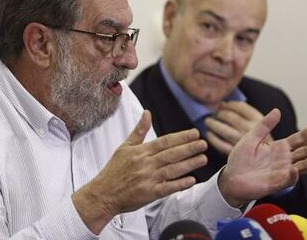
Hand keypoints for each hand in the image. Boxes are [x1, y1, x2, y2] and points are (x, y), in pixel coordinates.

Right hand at [72, 110, 207, 233]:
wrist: (103, 193)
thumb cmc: (114, 170)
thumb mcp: (125, 147)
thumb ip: (139, 131)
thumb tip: (147, 113)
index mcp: (141, 152)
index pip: (165, 141)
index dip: (181, 137)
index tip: (195, 133)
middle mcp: (145, 164)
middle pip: (171, 154)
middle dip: (189, 148)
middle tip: (204, 144)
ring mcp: (148, 179)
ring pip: (172, 170)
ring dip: (189, 164)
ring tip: (203, 159)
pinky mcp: (148, 194)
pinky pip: (167, 188)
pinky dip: (179, 184)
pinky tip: (191, 180)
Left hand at [205, 101, 271, 154]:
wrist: (261, 167)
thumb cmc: (258, 144)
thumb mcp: (257, 126)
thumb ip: (242, 113)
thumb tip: (222, 104)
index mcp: (257, 120)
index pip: (240, 107)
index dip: (229, 105)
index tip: (224, 105)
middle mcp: (249, 130)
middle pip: (230, 117)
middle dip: (220, 113)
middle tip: (215, 114)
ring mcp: (240, 141)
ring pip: (223, 129)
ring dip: (213, 123)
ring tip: (208, 122)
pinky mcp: (231, 152)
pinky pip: (219, 143)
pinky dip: (212, 137)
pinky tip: (209, 134)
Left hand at [217, 108, 306, 207]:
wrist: (231, 178)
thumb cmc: (240, 159)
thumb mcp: (251, 138)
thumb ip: (264, 125)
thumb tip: (277, 110)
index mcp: (278, 148)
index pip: (298, 139)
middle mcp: (283, 160)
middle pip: (304, 152)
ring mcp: (281, 172)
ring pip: (302, 166)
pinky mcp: (275, 183)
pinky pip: (287, 180)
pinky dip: (292, 175)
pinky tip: (295, 168)